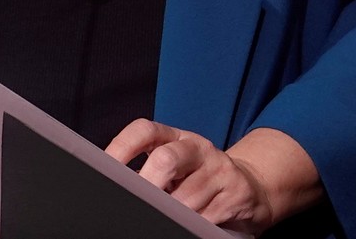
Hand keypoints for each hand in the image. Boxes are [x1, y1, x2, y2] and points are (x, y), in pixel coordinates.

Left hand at [107, 121, 320, 235]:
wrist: (250, 188)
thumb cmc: (199, 180)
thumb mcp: (176, 168)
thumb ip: (149, 172)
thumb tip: (114, 186)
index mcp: (176, 138)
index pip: (144, 130)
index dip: (122, 147)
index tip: (105, 168)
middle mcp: (198, 147)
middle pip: (166, 160)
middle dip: (148, 186)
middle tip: (138, 203)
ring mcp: (219, 168)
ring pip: (186, 197)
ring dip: (173, 214)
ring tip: (168, 218)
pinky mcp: (237, 192)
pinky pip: (206, 216)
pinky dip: (193, 224)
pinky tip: (192, 223)